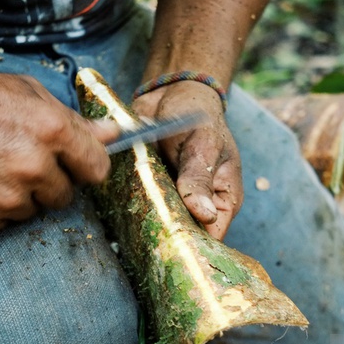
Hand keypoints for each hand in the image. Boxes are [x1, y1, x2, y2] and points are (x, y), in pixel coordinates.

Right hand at [0, 68, 117, 233]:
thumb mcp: (29, 95)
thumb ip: (74, 122)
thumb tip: (113, 134)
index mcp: (53, 132)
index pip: (97, 170)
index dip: (84, 167)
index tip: (73, 165)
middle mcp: (33, 168)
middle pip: (65, 196)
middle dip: (48, 183)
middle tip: (18, 162)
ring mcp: (6, 198)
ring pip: (32, 211)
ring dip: (18, 197)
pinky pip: (1, 224)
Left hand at [133, 81, 242, 239]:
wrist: (171, 93)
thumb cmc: (197, 115)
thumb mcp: (203, 145)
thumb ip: (200, 178)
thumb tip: (205, 215)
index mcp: (224, 198)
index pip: (213, 237)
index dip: (195, 247)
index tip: (172, 250)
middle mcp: (200, 204)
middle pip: (185, 235)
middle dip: (166, 236)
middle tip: (145, 237)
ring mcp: (175, 199)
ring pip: (161, 223)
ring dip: (145, 221)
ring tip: (130, 222)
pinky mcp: (152, 190)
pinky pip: (141, 206)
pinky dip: (130, 205)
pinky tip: (119, 206)